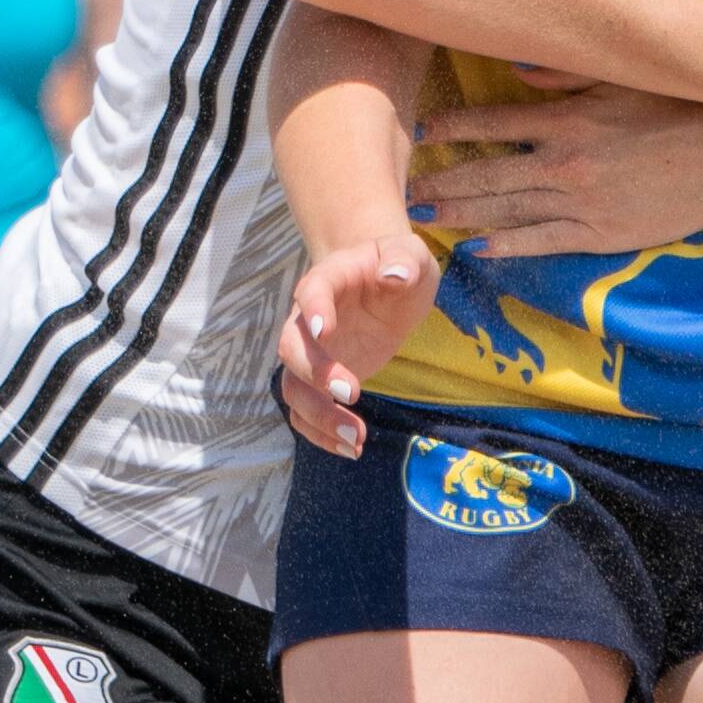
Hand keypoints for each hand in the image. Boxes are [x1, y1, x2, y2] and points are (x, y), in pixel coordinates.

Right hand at [276, 228, 437, 454]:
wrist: (383, 282)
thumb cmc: (397, 265)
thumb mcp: (410, 253)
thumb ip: (403, 259)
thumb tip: (394, 275)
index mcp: (329, 279)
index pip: (312, 290)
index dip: (314, 310)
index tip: (326, 331)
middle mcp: (308, 319)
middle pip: (292, 348)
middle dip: (316, 374)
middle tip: (353, 392)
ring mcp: (312, 353)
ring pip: (294, 388)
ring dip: (318, 416)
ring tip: (355, 439)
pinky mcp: (321, 381)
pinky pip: (306, 412)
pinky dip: (321, 434)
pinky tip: (352, 449)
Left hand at [414, 81, 702, 258]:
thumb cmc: (682, 110)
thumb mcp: (624, 79)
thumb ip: (566, 74)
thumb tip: (514, 69)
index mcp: (568, 118)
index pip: (493, 121)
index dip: (451, 128)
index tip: (417, 132)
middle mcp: (565, 161)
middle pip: (487, 172)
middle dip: (441, 181)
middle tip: (399, 189)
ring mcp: (581, 202)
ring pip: (506, 210)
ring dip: (461, 215)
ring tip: (422, 219)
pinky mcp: (601, 233)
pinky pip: (543, 241)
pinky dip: (507, 246)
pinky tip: (477, 249)